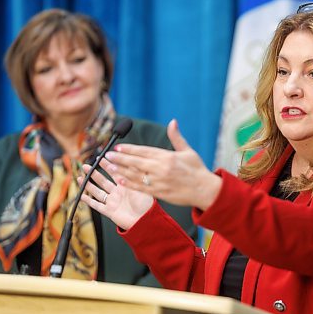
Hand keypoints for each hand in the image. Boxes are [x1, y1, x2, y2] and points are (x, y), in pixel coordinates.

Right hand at [78, 161, 153, 229]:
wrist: (145, 220)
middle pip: (103, 181)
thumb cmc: (146, 204)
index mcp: (126, 186)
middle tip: (85, 166)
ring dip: (88, 185)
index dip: (107, 166)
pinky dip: (88, 201)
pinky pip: (96, 205)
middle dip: (93, 173)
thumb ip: (134, 174)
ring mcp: (113, 202)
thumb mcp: (141, 185)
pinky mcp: (109, 211)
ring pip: (97, 192)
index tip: (100, 159)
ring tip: (80, 178)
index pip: (114, 173)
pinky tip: (81, 196)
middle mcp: (118, 193)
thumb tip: (131, 160)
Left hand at [103, 119, 221, 210]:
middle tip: (107, 156)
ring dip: (121, 171)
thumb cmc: (197, 169)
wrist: (205, 190)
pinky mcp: (159, 192)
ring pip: (136, 175)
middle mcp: (161, 168)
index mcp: (167, 157)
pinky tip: (120, 180)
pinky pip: (141, 188)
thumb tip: (173, 121)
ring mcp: (159, 181)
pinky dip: (130, 184)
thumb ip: (177, 137)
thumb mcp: (188, 151)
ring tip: (110, 167)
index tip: (118, 147)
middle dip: (120, 159)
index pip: (144, 151)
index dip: (129, 149)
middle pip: (136, 162)